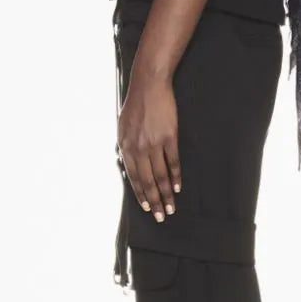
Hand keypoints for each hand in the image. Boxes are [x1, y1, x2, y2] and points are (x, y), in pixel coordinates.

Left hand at [116, 71, 181, 221]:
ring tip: (171, 207)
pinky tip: (177, 187)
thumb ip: (126, 147)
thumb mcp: (123, 127)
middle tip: (160, 216)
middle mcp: (138, 148)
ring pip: (160, 176)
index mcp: (125, 147)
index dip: (141, 194)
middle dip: (154, 201)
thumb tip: (129, 165)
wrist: (149, 85)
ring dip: (166, 194)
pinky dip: (175, 177)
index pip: (134, 178)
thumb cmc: (135, 105)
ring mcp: (154, 144)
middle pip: (147, 181)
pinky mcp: (169, 137)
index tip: (147, 207)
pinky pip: (173, 162)